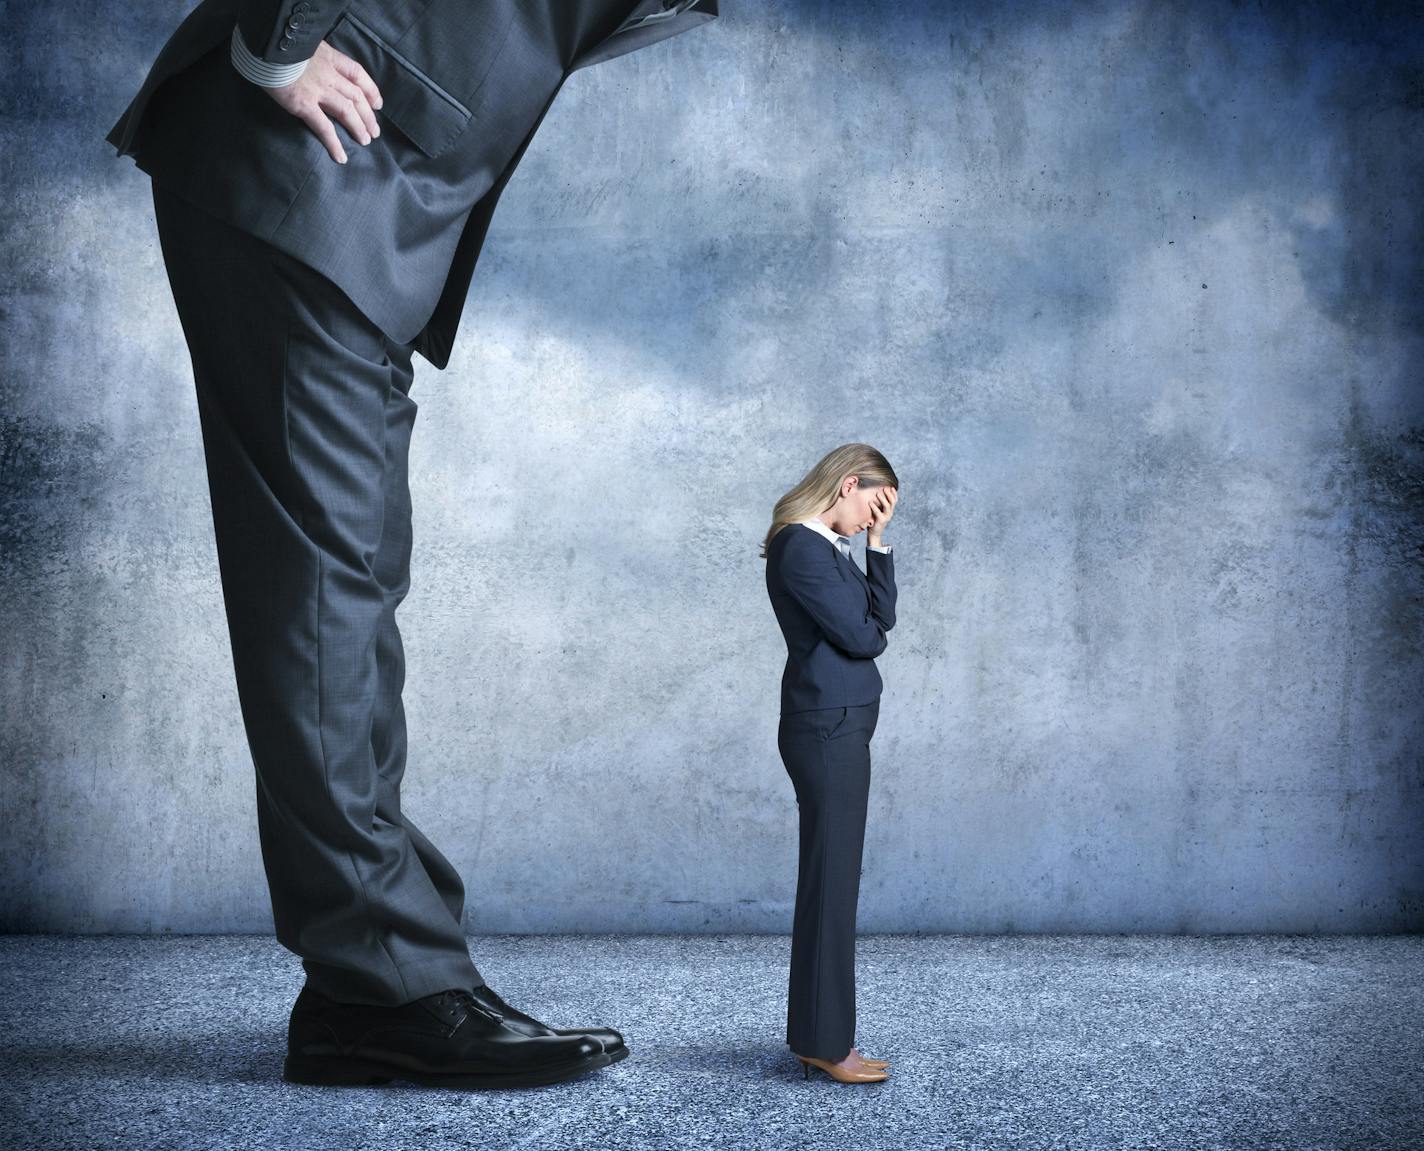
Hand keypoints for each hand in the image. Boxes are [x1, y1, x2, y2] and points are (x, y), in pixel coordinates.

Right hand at [260, 40, 382, 163]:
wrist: (264, 43)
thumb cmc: (278, 42)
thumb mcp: (302, 42)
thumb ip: (312, 55)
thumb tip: (314, 63)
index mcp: (328, 56)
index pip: (357, 74)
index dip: (370, 90)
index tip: (377, 104)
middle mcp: (328, 73)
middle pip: (356, 96)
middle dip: (368, 116)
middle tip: (375, 131)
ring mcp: (318, 89)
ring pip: (347, 111)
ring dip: (358, 128)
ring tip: (365, 141)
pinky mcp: (304, 104)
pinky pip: (324, 127)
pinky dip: (334, 144)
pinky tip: (341, 157)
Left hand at [867, 486, 896, 543]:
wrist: (874, 533)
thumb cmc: (874, 520)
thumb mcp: (878, 511)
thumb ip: (878, 504)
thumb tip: (874, 493)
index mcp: (890, 510)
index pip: (895, 501)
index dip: (894, 494)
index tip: (891, 487)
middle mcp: (890, 513)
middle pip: (893, 502)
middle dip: (889, 494)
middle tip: (884, 488)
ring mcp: (886, 517)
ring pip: (887, 506)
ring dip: (883, 499)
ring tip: (877, 493)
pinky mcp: (881, 521)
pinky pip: (878, 513)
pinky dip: (874, 507)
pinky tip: (870, 502)